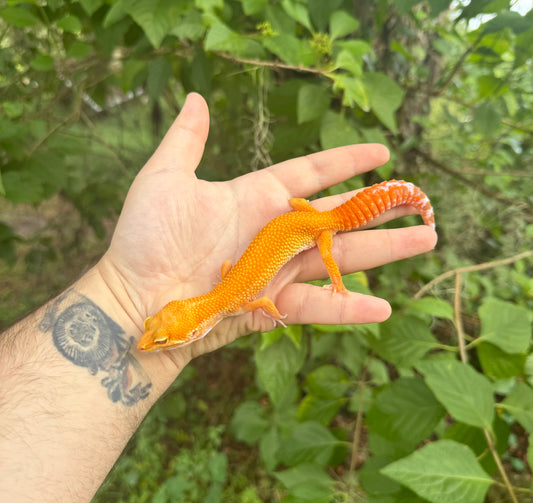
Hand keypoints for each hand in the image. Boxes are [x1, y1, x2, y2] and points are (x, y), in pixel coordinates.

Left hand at [97, 93, 436, 373]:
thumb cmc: (145, 239)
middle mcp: (275, 232)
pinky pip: (317, 306)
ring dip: (385, 251)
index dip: (346, 161)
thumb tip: (196, 99)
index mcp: (257, 197)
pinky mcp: (273, 306)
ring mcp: (278, 270)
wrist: (135, 299)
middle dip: (382, 208)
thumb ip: (187, 141)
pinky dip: (348, 308)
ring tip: (426, 240)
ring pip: (341, 258)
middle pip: (340, 216)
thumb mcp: (165, 179)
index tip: (381, 151)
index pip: (313, 174)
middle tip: (421, 201)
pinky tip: (384, 307)